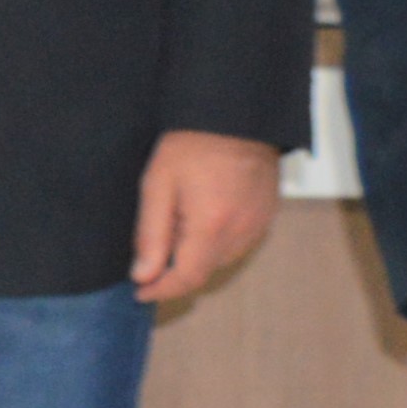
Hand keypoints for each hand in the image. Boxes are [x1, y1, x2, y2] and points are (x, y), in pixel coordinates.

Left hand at [126, 128, 282, 303]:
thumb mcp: (158, 186)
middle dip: (175, 268)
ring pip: (220, 259)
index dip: (161, 290)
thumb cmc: (193, 145)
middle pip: (204, 271)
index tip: (140, 291)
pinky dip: (215, 240)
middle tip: (154, 241)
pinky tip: (201, 214)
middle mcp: (241, 232)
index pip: (186, 278)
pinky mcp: (266, 216)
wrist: (236, 116)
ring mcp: (258, 225)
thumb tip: (143, 275)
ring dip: (196, 253)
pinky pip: (237, 242)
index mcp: (212, 227)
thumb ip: (150, 235)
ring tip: (179, 218)